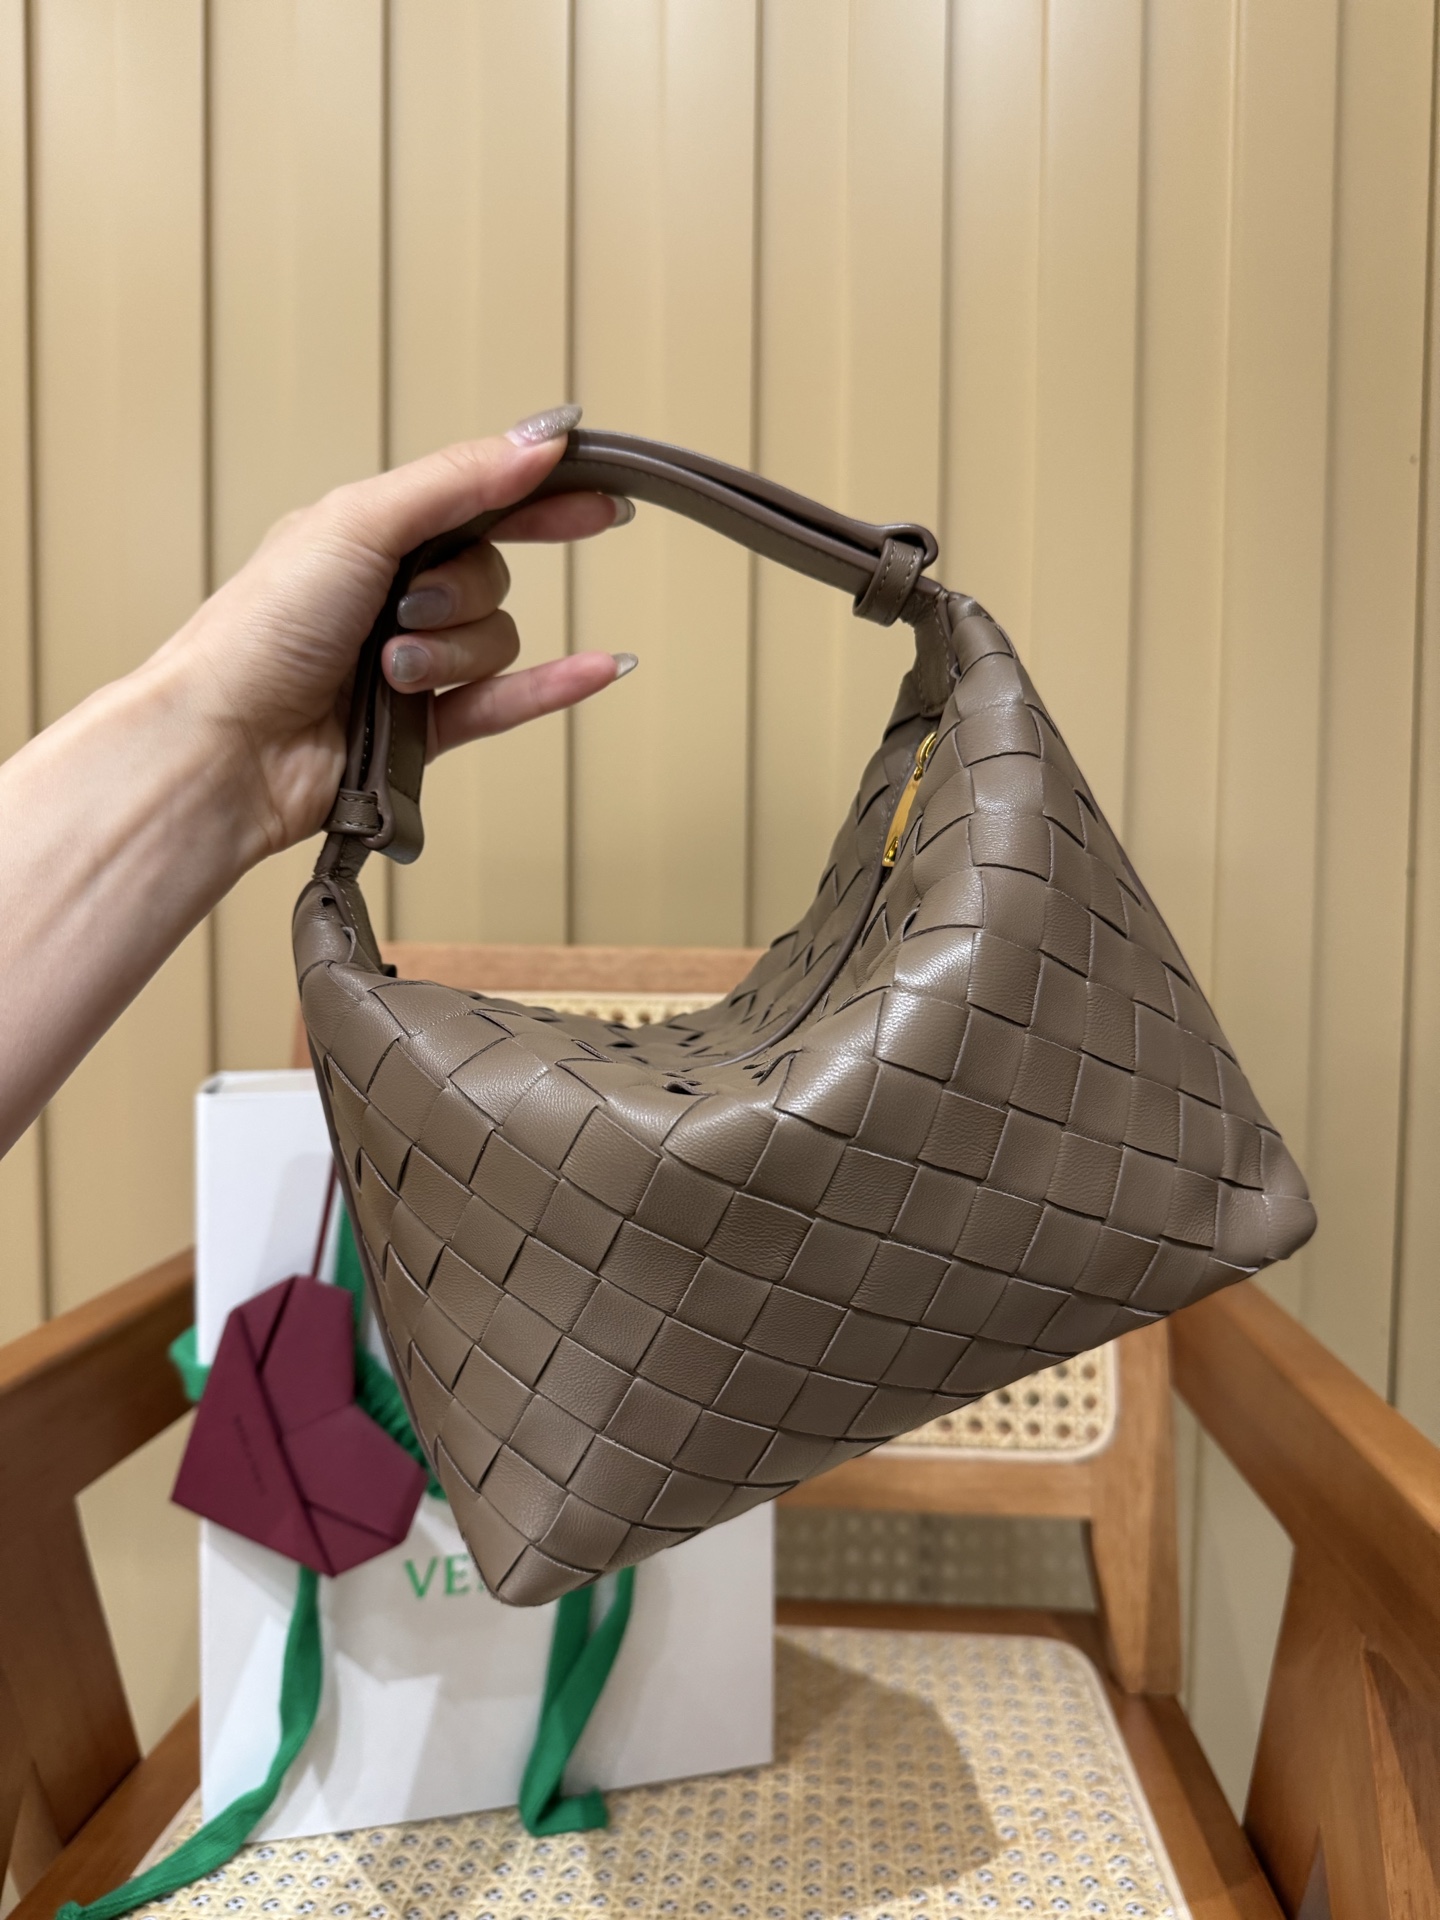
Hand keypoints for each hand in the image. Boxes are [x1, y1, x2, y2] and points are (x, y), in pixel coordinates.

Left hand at [157, 407, 628, 862]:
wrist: (227, 742)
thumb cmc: (259, 631)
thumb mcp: (357, 524)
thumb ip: (456, 480)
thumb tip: (539, 440)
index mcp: (366, 534)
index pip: (477, 498)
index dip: (540, 494)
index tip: (600, 494)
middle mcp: (389, 595)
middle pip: (488, 573)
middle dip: (459, 591)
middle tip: (410, 607)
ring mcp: (410, 663)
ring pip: (492, 640)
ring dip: (451, 654)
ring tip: (389, 673)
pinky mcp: (425, 729)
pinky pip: (510, 701)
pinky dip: (554, 686)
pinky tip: (602, 667)